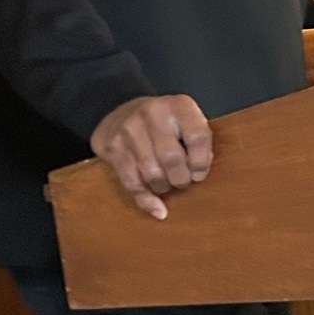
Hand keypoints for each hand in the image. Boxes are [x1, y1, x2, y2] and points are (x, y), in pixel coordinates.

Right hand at [89, 95, 212, 219]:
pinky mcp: (112, 147)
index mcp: (179, 105)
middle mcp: (152, 113)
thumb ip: (198, 142)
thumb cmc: (166, 123)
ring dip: (163, 187)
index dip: (201, 162)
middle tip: (183, 182)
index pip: (198, 137)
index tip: (200, 174)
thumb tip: (198, 173)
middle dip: (181, 179)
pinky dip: (146, 199)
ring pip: (151, 172)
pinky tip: (157, 208)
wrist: (122, 110)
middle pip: (172, 158)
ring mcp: (129, 129)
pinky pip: (131, 181)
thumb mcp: (187, 121)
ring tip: (167, 185)